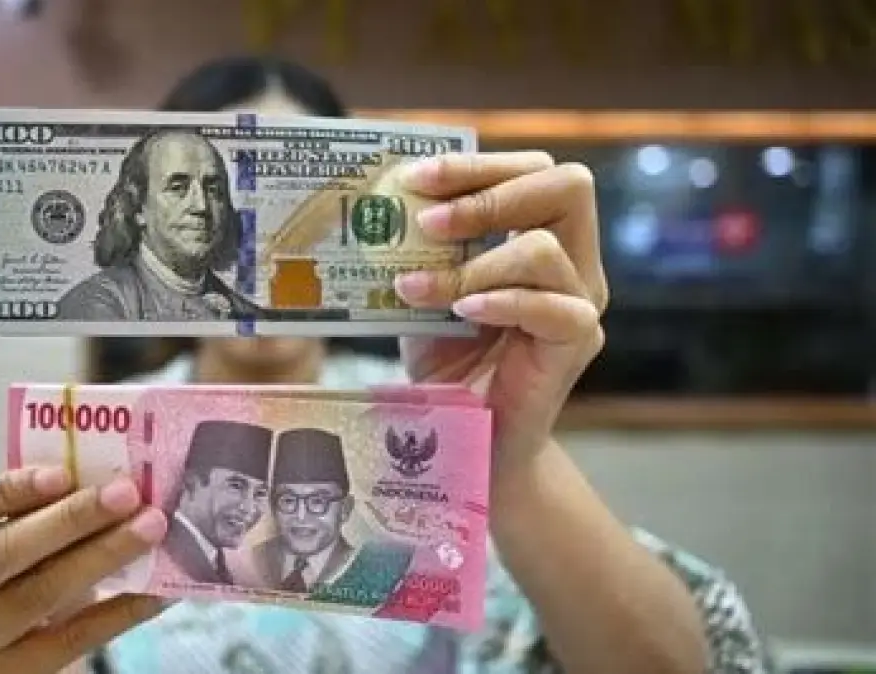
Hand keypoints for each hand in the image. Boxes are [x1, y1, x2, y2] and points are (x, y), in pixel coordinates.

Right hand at [0, 467, 167, 673]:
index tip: (62, 473)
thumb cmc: (8, 571)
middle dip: (72, 519)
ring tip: (149, 529)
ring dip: (104, 557)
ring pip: (41, 595)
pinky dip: (120, 610)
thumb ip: (35, 507)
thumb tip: (105, 477)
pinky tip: (155, 589)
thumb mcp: (3, 532)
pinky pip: (72, 639)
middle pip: (5, 553)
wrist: (1, 647)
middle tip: (127, 494)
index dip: (4, 491)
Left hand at [395, 152, 608, 475]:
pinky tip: (461, 312)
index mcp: (541, 236)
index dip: (478, 164)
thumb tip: (375, 204)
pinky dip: (501, 301)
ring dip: (473, 263)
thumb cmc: (448, 363)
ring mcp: (580, 303)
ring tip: (419, 286)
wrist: (468, 440)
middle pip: (566, 186)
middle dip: (489, 191)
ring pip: (544, 249)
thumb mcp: (426, 293)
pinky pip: (553, 307)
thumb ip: (420, 250)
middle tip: (428, 221)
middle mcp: (573, 262)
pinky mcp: (577, 344)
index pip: (532, 171)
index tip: (415, 177)